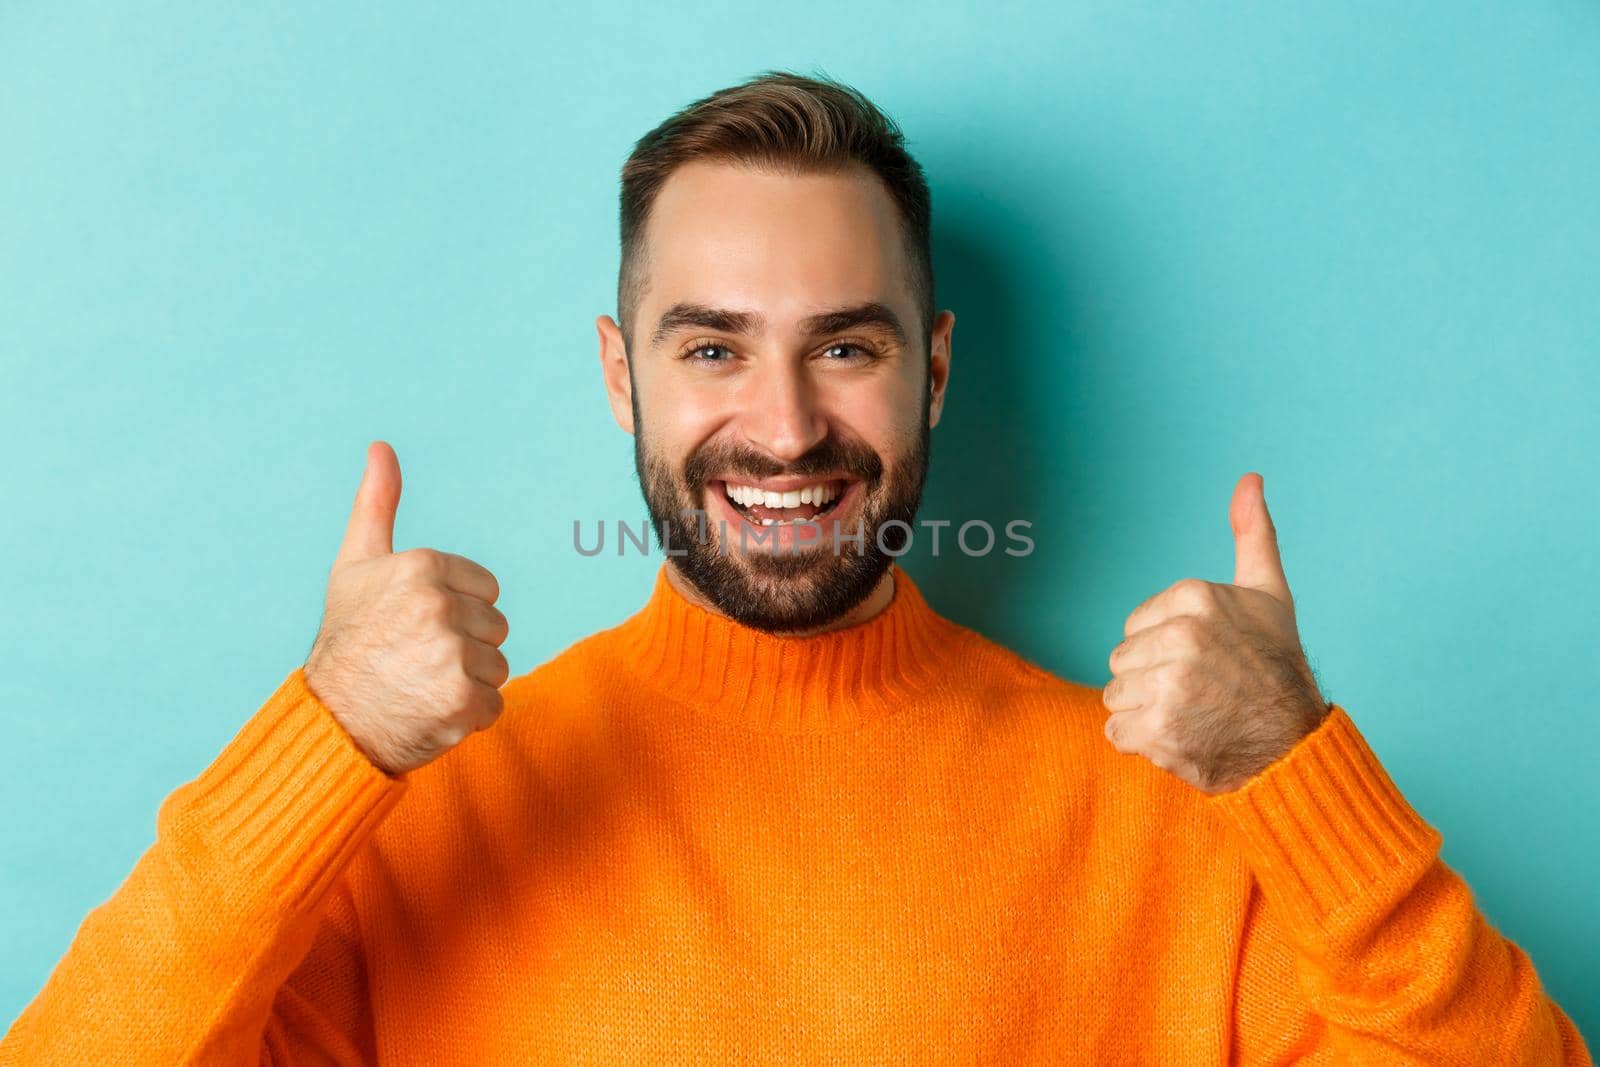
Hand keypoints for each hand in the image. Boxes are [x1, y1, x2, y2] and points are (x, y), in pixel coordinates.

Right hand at [303, 441, 510, 775]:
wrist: (329, 722)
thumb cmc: (347, 640)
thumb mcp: (356, 564)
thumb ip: (377, 504)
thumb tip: (381, 446)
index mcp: (422, 566)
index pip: (487, 589)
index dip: (456, 611)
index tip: (415, 626)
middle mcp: (438, 606)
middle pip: (495, 628)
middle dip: (464, 647)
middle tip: (416, 660)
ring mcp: (451, 655)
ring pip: (497, 667)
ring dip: (466, 683)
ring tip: (421, 686)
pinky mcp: (462, 701)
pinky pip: (493, 705)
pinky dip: (466, 716)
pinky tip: (428, 713)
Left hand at [1102, 473, 1328, 794]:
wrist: (1295, 744)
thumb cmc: (1276, 667)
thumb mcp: (1268, 593)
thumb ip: (1252, 534)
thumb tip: (1249, 478)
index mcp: (1195, 596)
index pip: (1135, 628)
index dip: (1163, 650)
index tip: (1205, 661)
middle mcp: (1181, 635)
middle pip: (1121, 662)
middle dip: (1152, 681)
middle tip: (1200, 692)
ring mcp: (1169, 684)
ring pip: (1116, 697)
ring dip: (1146, 713)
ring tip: (1192, 715)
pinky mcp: (1158, 729)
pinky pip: (1116, 733)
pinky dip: (1143, 744)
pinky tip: (1181, 739)